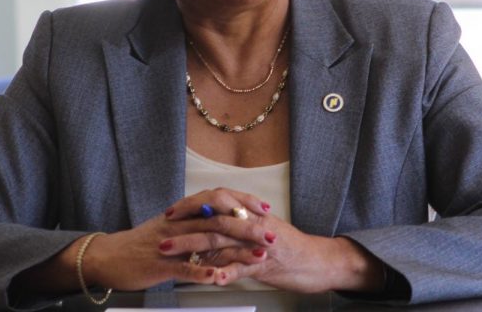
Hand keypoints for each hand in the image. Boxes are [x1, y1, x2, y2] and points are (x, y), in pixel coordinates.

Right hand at [81, 189, 270, 290]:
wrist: (107, 255)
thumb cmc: (140, 244)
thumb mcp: (171, 227)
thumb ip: (193, 221)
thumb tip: (216, 217)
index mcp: (183, 213)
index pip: (218, 202)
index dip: (243, 204)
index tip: (265, 208)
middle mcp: (180, 224)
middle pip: (219, 220)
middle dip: (249, 228)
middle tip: (271, 234)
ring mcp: (170, 244)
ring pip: (207, 242)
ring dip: (235, 250)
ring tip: (257, 256)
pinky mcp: (160, 264)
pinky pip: (183, 268)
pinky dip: (202, 272)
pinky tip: (219, 276)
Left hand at [162, 187, 384, 292]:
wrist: (319, 260)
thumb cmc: (288, 248)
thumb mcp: (259, 232)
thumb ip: (236, 229)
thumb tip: (209, 228)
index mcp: (249, 213)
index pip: (215, 203)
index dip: (190, 207)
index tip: (169, 214)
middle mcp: (252, 223)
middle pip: (213, 222)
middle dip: (184, 231)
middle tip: (162, 238)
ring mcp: (259, 242)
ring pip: (223, 242)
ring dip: (195, 250)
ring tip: (174, 256)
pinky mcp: (268, 262)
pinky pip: (243, 267)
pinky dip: (225, 272)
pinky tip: (209, 277)